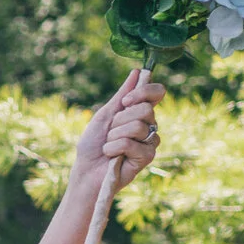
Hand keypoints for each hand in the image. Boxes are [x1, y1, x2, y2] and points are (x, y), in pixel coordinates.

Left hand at [75, 66, 161, 187]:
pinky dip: (114, 148)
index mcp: (140, 113)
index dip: (144, 92)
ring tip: (109, 146)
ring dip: (115, 135)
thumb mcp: (105, 115)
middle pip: (146, 109)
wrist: (85, 171)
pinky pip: (132, 143)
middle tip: (110, 132)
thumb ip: (122, 95)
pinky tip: (111, 156)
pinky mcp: (147, 157)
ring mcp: (150, 142)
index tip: (125, 102)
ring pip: (138, 126)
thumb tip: (137, 71)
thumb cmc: (93, 145)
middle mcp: (149, 126)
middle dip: (120, 120)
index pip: (157, 93)